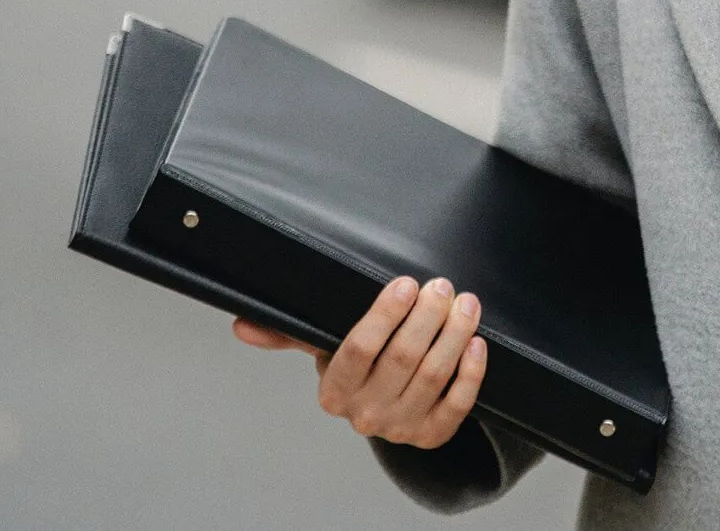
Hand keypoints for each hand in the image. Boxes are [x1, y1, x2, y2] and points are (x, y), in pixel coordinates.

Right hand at [233, 276, 486, 449]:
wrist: (391, 411)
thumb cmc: (358, 369)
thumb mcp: (325, 349)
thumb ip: (290, 334)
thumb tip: (242, 325)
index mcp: (334, 392)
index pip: (359, 350)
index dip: (385, 315)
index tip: (405, 284)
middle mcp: (365, 415)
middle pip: (402, 358)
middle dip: (427, 316)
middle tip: (441, 285)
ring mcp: (401, 428)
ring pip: (434, 375)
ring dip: (455, 334)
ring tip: (465, 303)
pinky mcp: (433, 435)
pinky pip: (459, 403)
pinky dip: (470, 372)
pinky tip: (477, 342)